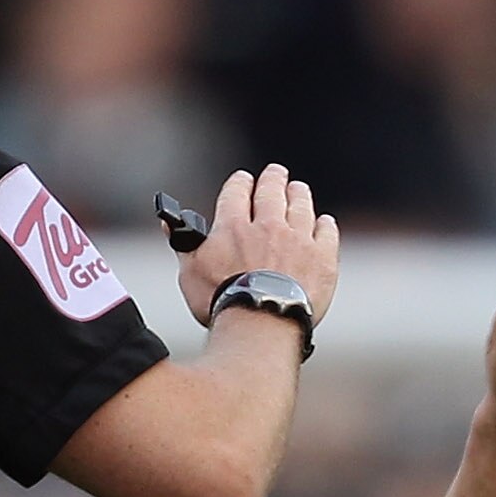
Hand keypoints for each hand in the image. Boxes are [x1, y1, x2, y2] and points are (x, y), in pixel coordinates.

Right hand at [181, 164, 340, 329]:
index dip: (241, 183)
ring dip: (299, 194)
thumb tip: (168, 222)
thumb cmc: (221, 304)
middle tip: (276, 173)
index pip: (237, 192)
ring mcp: (298, 241)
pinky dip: (324, 224)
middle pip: (272, 191)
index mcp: (233, 226)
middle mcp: (268, 226)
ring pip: (301, 206)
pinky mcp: (322, 259)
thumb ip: (183, 244)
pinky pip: (326, 233)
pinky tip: (324, 222)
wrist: (262, 323)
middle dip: (273, 179)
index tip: (244, 179)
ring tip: (298, 189)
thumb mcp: (191, 274)